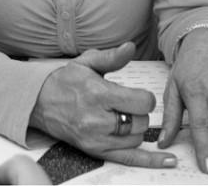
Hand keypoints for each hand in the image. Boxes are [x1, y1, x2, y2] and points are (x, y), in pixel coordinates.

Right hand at [30, 41, 176, 167]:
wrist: (38, 103)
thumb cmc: (64, 81)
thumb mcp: (86, 62)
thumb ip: (112, 57)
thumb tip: (131, 47)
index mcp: (98, 94)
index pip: (141, 102)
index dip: (145, 97)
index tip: (136, 94)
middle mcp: (97, 120)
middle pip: (141, 122)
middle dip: (139, 112)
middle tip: (126, 105)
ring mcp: (95, 139)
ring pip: (137, 138)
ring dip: (136, 128)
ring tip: (121, 117)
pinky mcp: (94, 151)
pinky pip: (128, 159)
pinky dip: (149, 160)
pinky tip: (168, 160)